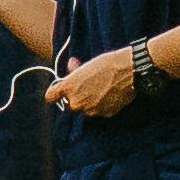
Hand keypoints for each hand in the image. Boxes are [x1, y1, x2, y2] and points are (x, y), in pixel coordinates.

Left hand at [47, 48, 162, 121]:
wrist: (129, 71)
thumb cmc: (107, 64)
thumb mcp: (86, 64)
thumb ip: (75, 71)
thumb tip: (72, 66)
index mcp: (68, 87)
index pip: (50, 97)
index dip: (55, 94)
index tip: (59, 92)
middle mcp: (76, 102)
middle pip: (71, 104)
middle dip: (78, 96)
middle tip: (90, 85)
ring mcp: (90, 110)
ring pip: (85, 109)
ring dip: (90, 102)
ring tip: (102, 89)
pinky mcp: (103, 115)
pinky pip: (98, 111)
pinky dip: (102, 105)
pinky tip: (110, 94)